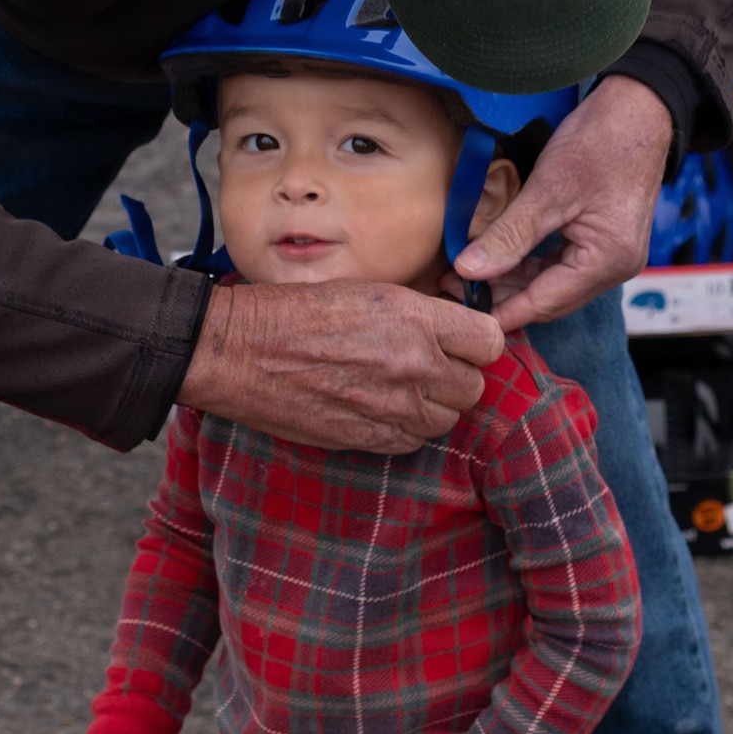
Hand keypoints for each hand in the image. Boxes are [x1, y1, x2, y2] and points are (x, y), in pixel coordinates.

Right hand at [178, 280, 505, 453]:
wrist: (242, 351)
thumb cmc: (297, 311)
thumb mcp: (367, 290)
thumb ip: (418, 313)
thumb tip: (450, 330)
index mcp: (416, 319)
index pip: (490, 342)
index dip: (476, 342)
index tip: (460, 342)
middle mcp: (414, 365)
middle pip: (473, 387)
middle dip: (453, 377)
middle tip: (423, 366)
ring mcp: (394, 408)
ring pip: (446, 419)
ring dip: (429, 407)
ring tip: (396, 388)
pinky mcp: (370, 439)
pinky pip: (413, 442)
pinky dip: (404, 430)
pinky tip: (377, 409)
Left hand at [453, 75, 672, 332]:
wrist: (640, 109)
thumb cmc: (601, 141)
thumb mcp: (548, 189)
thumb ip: (509, 235)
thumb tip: (468, 270)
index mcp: (608, 261)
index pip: (545, 303)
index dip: (501, 311)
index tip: (461, 312)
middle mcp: (615, 267)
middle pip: (549, 298)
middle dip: (502, 296)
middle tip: (453, 284)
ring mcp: (612, 256)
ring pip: (552, 283)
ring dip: (513, 280)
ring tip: (469, 271)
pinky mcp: (604, 241)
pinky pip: (561, 265)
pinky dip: (530, 264)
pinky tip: (500, 257)